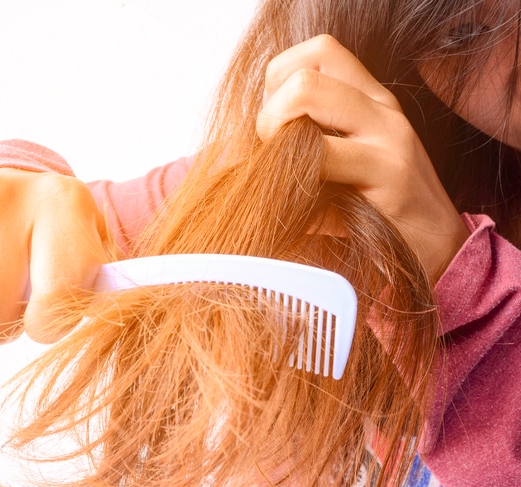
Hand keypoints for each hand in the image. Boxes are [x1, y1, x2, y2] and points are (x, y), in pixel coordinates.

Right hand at [0, 168, 110, 344]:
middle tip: (11, 293)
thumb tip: (112, 314)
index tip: (48, 312)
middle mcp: (0, 194)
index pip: (55, 301)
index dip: (49, 324)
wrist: (8, 182)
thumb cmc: (55, 235)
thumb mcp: (91, 253)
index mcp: (61, 203)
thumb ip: (101, 290)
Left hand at [256, 34, 469, 283]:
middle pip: (302, 73)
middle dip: (268, 116)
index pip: (316, 52)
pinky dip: (291, 183)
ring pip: (305, 95)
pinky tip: (299, 211)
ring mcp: (387, 137)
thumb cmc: (371, 214)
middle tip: (273, 159)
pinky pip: (320, 157)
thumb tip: (231, 153)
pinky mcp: (389, 174)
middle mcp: (380, 108)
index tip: (278, 130)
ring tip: (284, 179)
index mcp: (368, 99)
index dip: (279, 85)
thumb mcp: (337, 169)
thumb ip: (301, 145)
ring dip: (274, 138)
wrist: (437, 252)